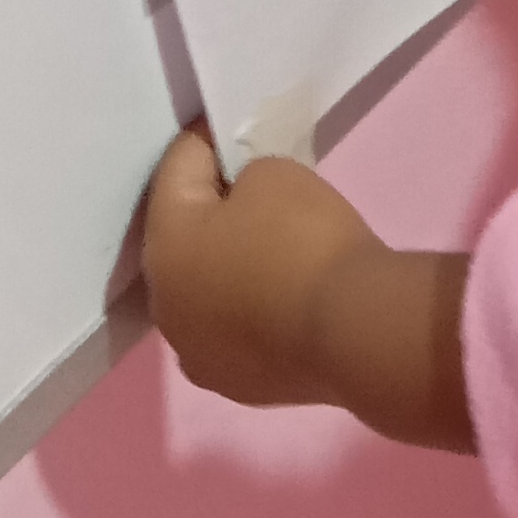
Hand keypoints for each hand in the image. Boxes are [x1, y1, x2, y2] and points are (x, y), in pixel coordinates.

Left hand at [138, 125, 475, 453]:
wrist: (353, 332)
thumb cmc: (306, 241)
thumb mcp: (275, 174)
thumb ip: (244, 179)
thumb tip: (242, 203)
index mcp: (163, 248)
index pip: (176, 171)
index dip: (208, 143)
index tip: (237, 132)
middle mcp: (165, 308)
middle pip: (183, 238)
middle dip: (211, 210)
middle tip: (253, 190)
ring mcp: (196, 354)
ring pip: (203, 292)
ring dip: (225, 267)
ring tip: (272, 250)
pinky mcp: (235, 385)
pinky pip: (231, 331)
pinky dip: (248, 309)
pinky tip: (283, 298)